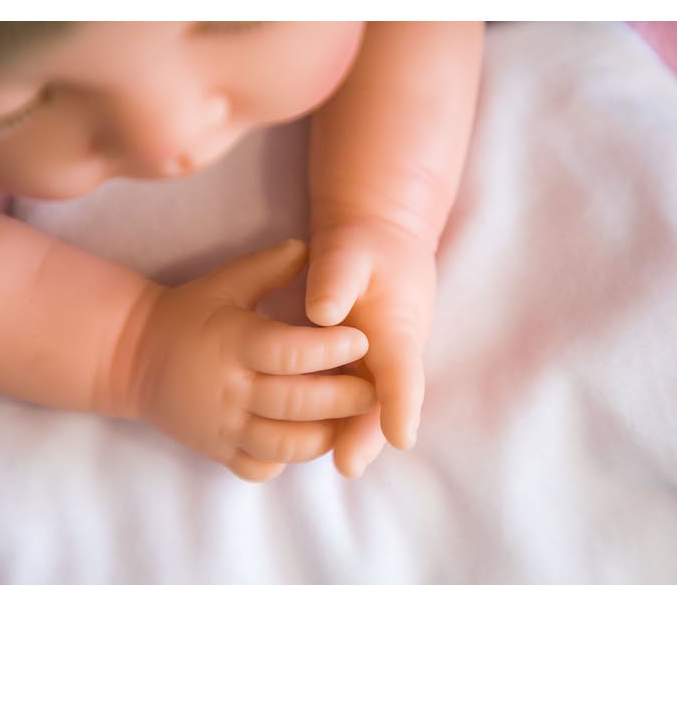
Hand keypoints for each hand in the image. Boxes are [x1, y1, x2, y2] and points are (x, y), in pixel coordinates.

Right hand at [122, 239, 375, 481]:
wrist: (133, 355)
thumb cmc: (190, 312)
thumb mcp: (226, 281)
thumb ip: (270, 266)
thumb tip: (312, 247)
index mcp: (234, 342)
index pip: (289, 352)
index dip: (330, 349)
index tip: (362, 341)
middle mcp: (229, 389)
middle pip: (295, 404)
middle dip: (343, 400)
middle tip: (374, 392)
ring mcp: (221, 426)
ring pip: (283, 445)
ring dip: (323, 437)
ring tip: (348, 421)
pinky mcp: (216, 450)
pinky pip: (258, 468)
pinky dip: (286, 461)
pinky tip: (305, 440)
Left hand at [306, 219, 435, 477]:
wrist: (379, 241)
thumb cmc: (363, 247)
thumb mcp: (349, 251)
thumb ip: (336, 280)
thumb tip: (321, 314)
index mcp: (397, 326)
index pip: (404, 372)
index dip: (402, 406)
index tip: (401, 437)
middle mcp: (395, 353)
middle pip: (387, 403)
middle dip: (370, 436)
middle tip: (348, 466)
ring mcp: (381, 365)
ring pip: (369, 409)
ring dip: (353, 436)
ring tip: (329, 464)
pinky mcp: (364, 371)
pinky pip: (352, 402)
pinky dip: (337, 422)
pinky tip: (303, 440)